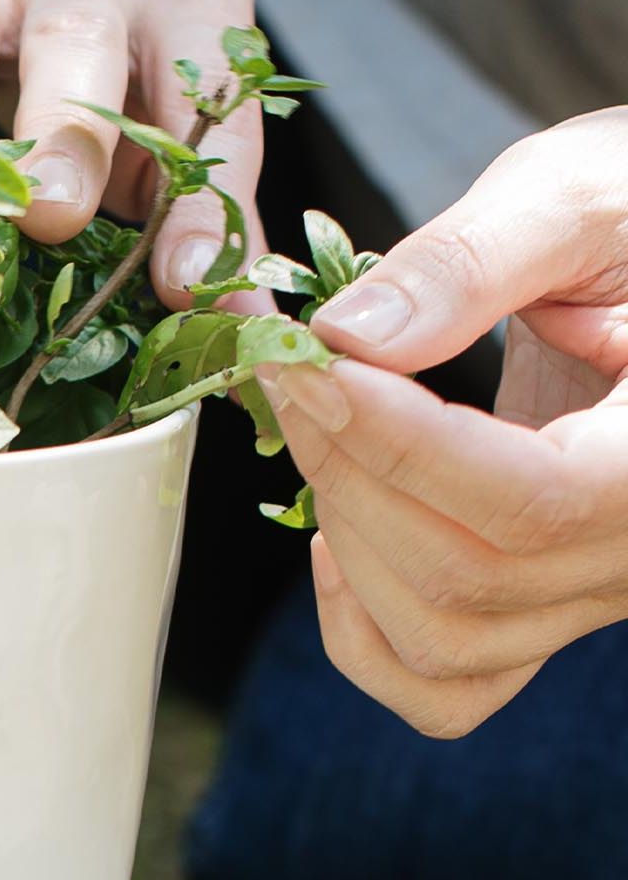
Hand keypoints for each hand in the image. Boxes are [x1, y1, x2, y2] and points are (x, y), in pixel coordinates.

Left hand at [262, 110, 627, 734]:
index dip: (396, 443)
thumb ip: (470, 263)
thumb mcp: (579, 195)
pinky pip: (445, 683)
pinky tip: (334, 531)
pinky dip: (363, 627)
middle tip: (284, 364)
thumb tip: (348, 339)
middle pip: (470, 578)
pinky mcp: (543, 605)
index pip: (532, 500)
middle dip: (348, 469)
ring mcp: (594, 592)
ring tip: (312, 419)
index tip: (304, 362)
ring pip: (443, 641)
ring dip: (343, 535)